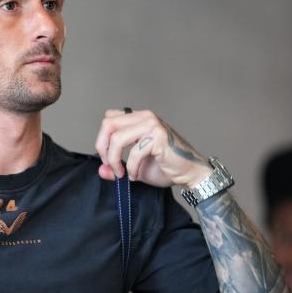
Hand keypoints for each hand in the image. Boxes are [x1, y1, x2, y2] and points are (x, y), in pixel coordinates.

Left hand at [95, 109, 211, 187]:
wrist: (190, 173)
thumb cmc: (166, 167)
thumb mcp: (134, 167)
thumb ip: (116, 166)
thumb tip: (101, 170)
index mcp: (138, 119)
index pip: (109, 119)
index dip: (103, 140)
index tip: (107, 159)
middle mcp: (145, 117)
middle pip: (108, 124)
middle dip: (103, 148)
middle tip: (110, 165)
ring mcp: (152, 124)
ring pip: (117, 138)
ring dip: (115, 160)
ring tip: (122, 173)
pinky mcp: (158, 136)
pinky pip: (134, 152)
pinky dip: (132, 167)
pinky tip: (136, 175)